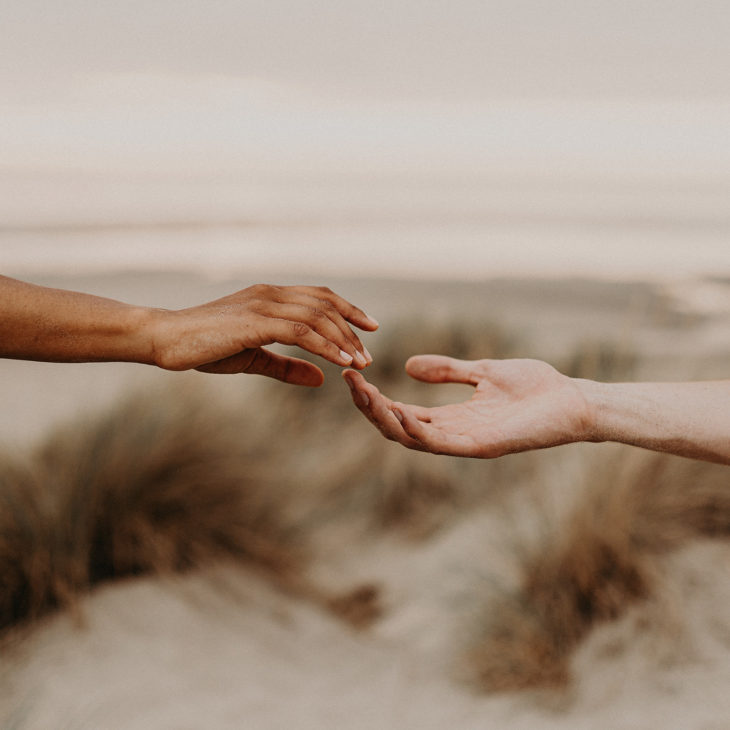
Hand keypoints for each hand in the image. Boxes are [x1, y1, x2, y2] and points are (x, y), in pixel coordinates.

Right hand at [149, 284, 377, 385]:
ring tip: (360, 363)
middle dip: (352, 329)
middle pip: (325, 305)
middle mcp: (270, 294)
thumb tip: (320, 378)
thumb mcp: (254, 358)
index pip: (319, 297)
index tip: (370, 327)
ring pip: (318, 317)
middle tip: (368, 355)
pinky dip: (325, 346)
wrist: (166, 339)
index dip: (348, 310)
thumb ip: (288, 366)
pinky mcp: (256, 321)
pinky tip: (340, 362)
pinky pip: (301, 331)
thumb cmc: (204, 347)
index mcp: (270, 297)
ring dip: (344, 340)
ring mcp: (263, 304)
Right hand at [343, 355, 593, 456]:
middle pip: (400, 428)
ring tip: (364, 394)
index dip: (376, 398)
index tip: (355, 376)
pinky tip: (400, 409)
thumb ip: (448, 370)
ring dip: (385, 418)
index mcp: (453, 417)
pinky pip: (442, 443)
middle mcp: (454, 434)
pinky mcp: (483, 447)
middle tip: (350, 382)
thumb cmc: (535, 386)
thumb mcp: (483, 371)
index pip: (403, 413)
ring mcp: (467, 443)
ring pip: (413, 438)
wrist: (573, 399)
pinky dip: (418, 430)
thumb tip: (409, 366)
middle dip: (371, 408)